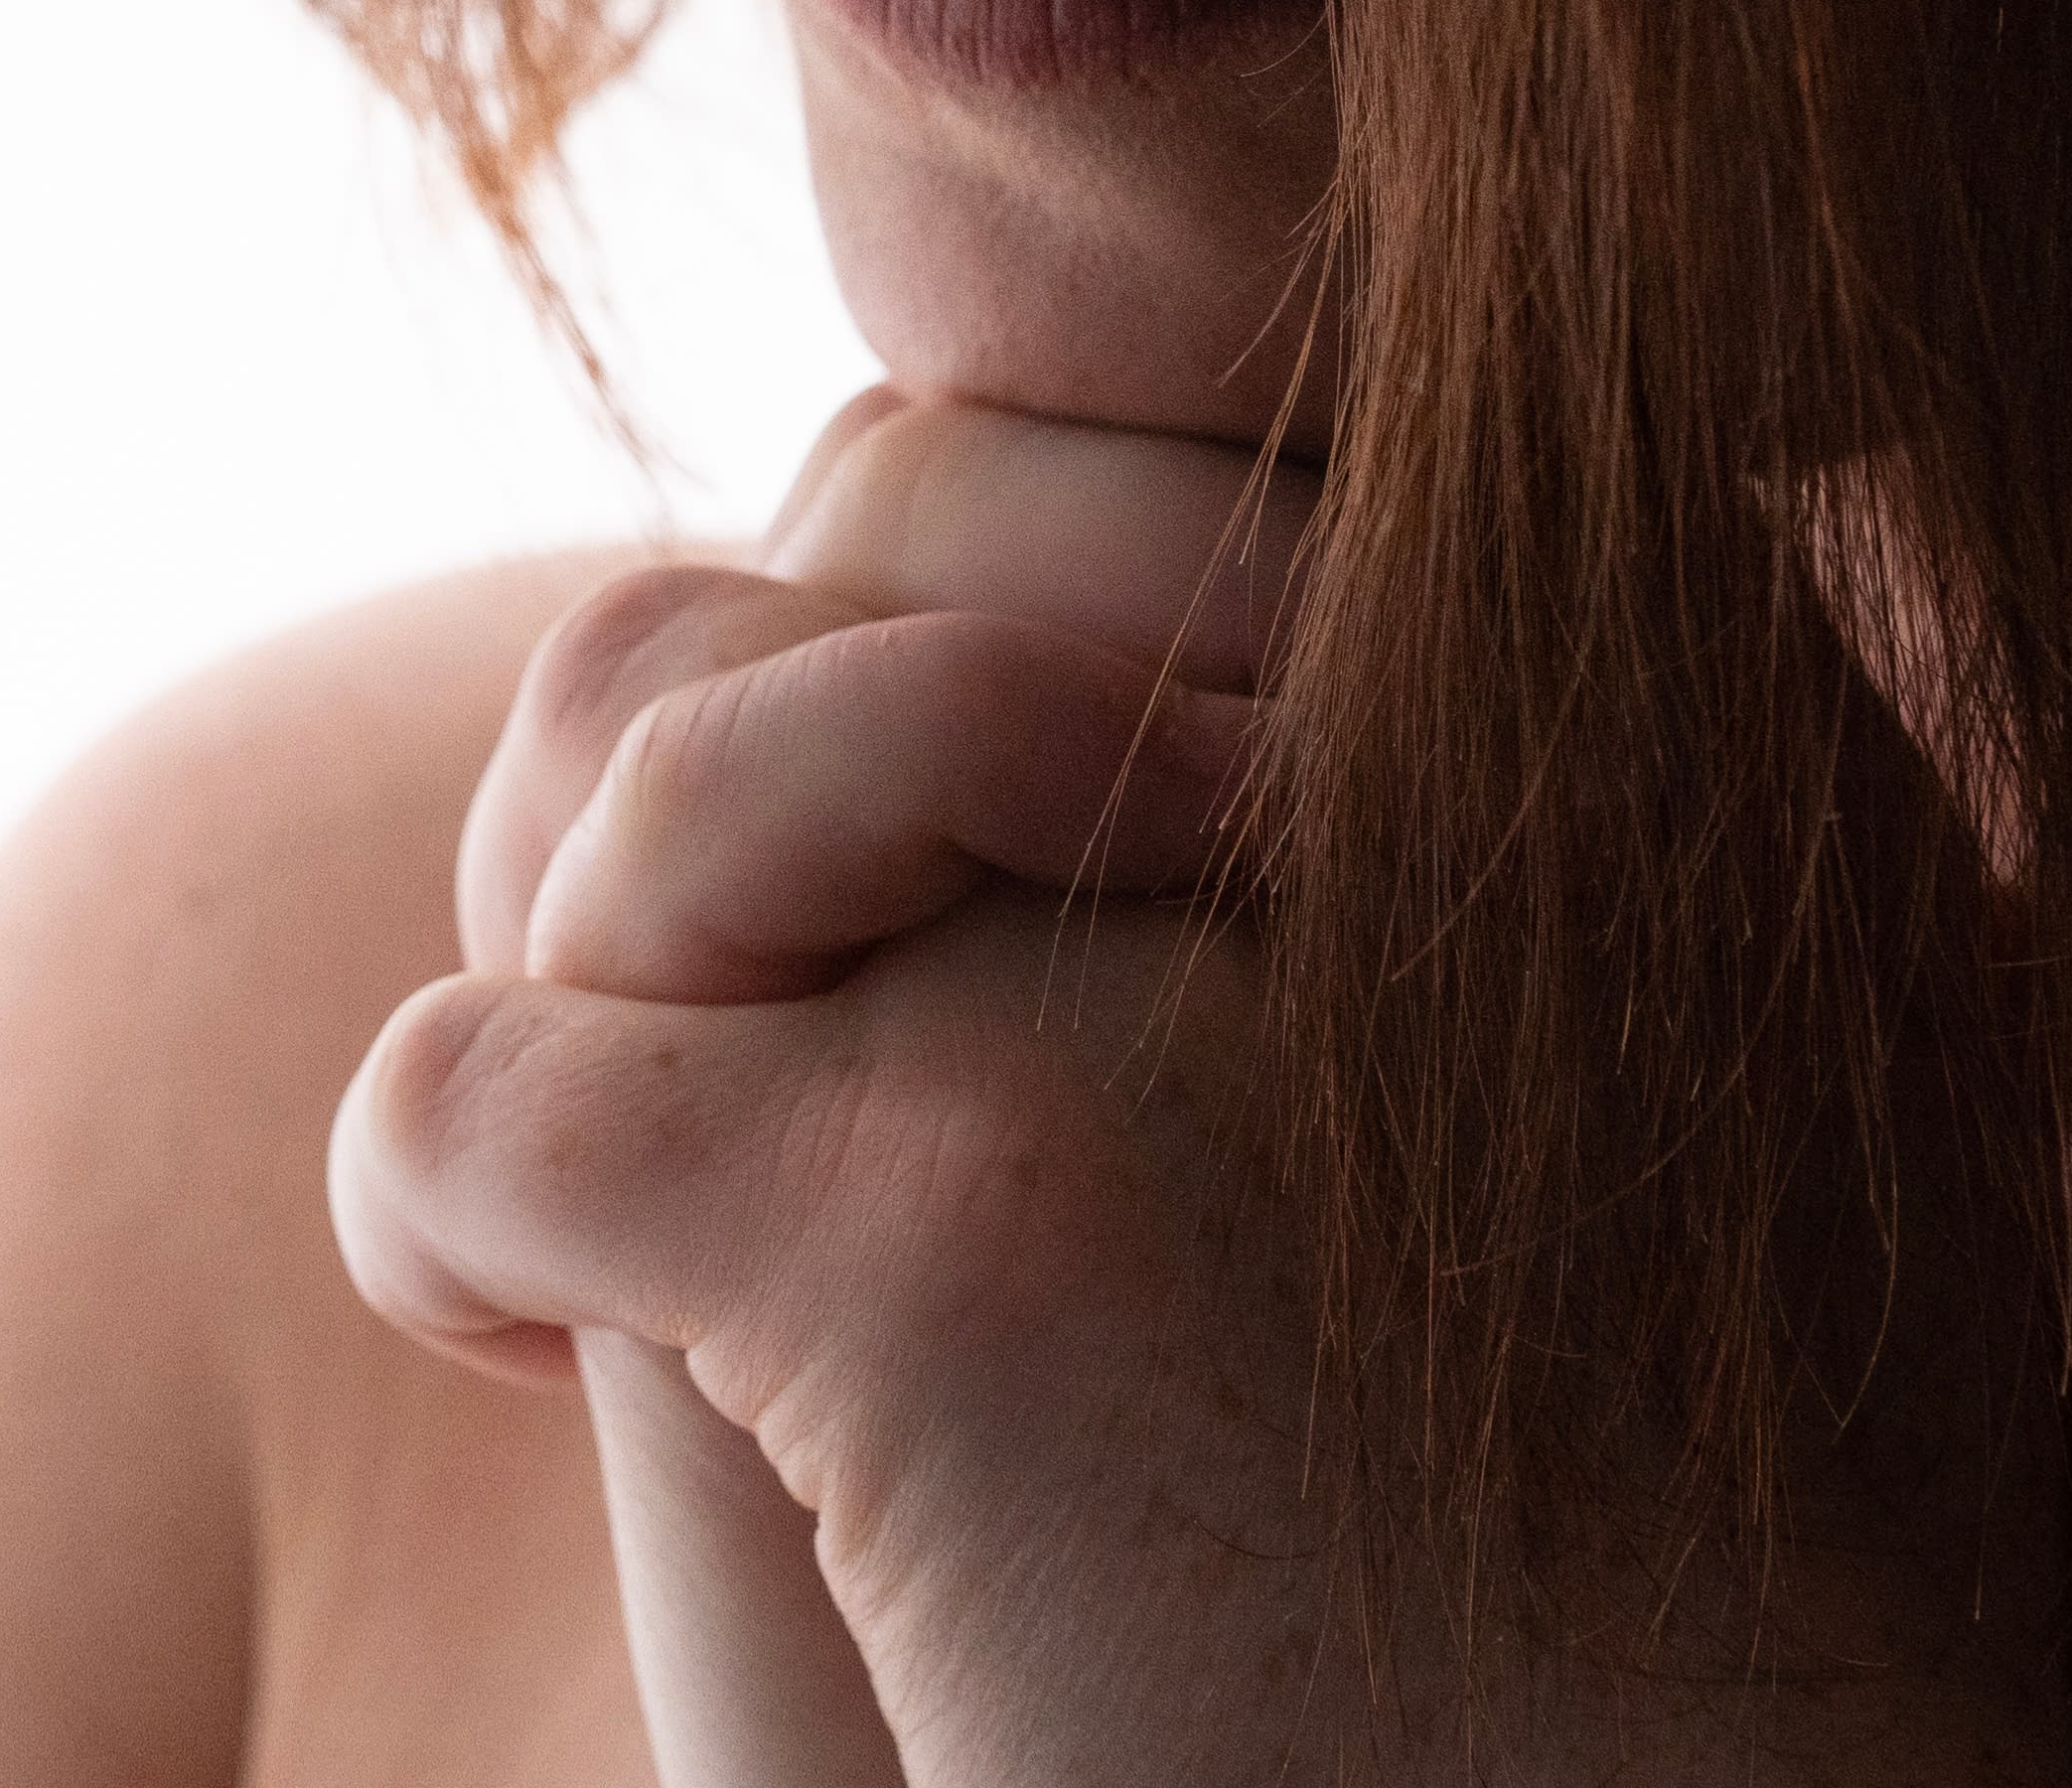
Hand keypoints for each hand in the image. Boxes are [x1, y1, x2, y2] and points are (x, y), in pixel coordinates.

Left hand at [335, 396, 2063, 1787]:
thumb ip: (1296, 798)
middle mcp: (1480, 787)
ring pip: (671, 726)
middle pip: (865, 525)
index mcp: (1645, 733)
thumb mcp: (1513, 1105)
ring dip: (583, 937)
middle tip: (710, 1053)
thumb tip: (886, 491)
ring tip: (629, 1206)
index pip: (1088, 451)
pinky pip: (503, 1076)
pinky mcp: (977, 1249)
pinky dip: (426, 1208)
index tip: (883, 910)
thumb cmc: (1572, 1620)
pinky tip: (502, 1338)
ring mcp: (1202, 1005)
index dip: (897, 631)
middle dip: (722, 766)